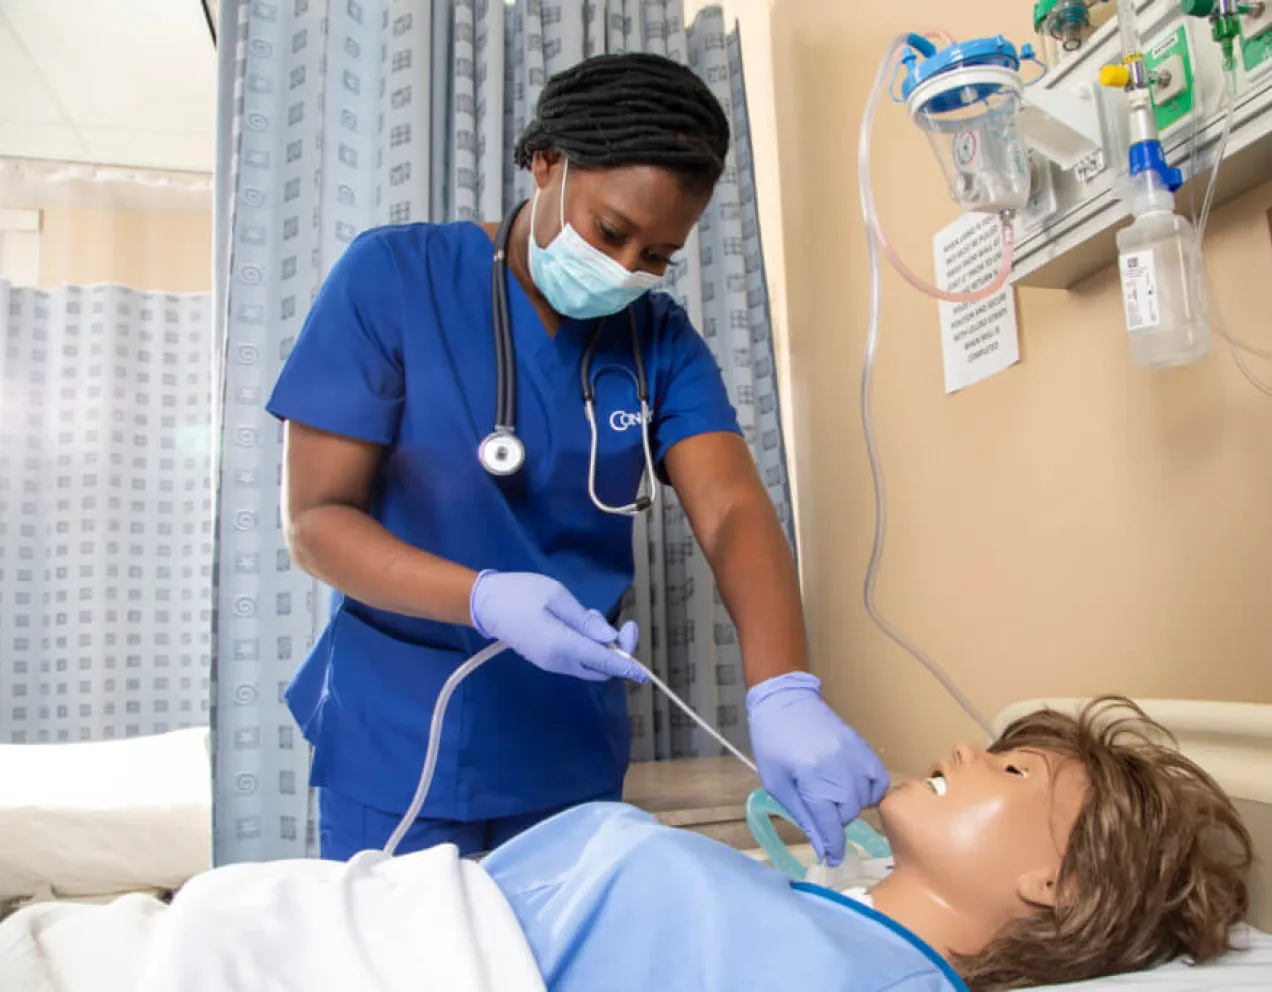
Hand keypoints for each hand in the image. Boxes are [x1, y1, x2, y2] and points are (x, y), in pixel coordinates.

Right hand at [469, 570, 645, 682]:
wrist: (484, 603)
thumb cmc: (520, 593)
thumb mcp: (556, 597)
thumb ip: (585, 620)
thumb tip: (609, 637)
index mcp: (562, 646)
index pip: (603, 662)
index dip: (627, 666)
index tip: (644, 671)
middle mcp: (558, 662)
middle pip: (600, 669)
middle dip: (619, 654)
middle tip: (625, 624)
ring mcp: (551, 663)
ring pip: (589, 666)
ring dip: (603, 650)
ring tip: (592, 616)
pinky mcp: (547, 659)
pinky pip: (578, 661)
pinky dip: (590, 649)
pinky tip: (582, 625)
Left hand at [747, 672, 888, 865]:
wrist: (784, 700)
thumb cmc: (773, 741)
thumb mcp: (777, 784)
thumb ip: (802, 815)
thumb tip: (821, 844)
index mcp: (814, 780)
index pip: (831, 826)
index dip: (831, 847)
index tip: (831, 859)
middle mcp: (840, 770)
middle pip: (848, 814)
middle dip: (834, 819)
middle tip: (817, 807)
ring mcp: (855, 757)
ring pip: (864, 800)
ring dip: (849, 804)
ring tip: (829, 792)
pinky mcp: (862, 747)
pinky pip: (878, 780)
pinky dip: (870, 789)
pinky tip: (854, 788)